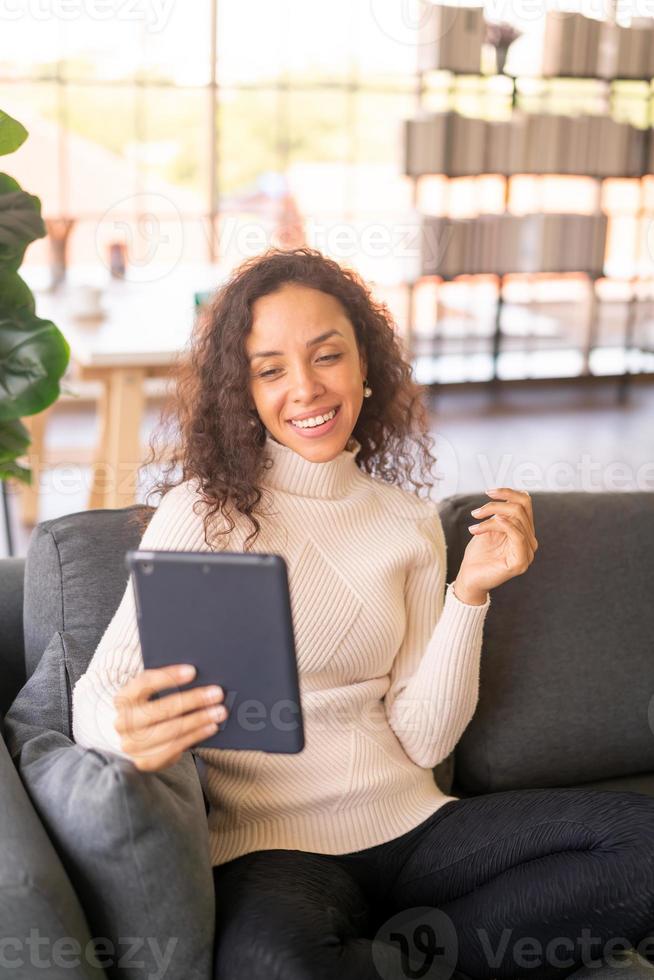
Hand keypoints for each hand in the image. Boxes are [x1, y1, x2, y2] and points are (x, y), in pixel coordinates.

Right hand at [113, 665, 228, 771]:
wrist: (136, 739)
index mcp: (123, 698)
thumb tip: (201, 677)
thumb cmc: (151, 708)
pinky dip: (195, 736)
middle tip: (216, 693)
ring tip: (218, 712)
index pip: (144, 683)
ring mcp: (131, 744)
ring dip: (198, 720)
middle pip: (161, 709)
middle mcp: (122, 722)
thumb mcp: (152, 694)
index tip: (193, 671)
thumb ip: (169, 686)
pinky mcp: (144, 761)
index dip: (169, 676)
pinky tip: (210, 727)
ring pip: (170, 730)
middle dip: (192, 700)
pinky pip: (173, 748)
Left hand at [455, 488, 537, 599]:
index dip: (508, 492)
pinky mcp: (520, 562)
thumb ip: (500, 514)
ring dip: (491, 515)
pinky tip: (484, 526)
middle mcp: (531, 541)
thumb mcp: (490, 528)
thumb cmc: (478, 554)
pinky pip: (516, 535)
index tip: (488, 492)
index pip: (525, 503)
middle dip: (496, 505)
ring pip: (516, 519)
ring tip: (474, 521)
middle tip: (476, 512)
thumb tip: (505, 495)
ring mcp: (528, 553)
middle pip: (521, 508)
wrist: (469, 578)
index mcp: (525, 532)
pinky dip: (501, 525)